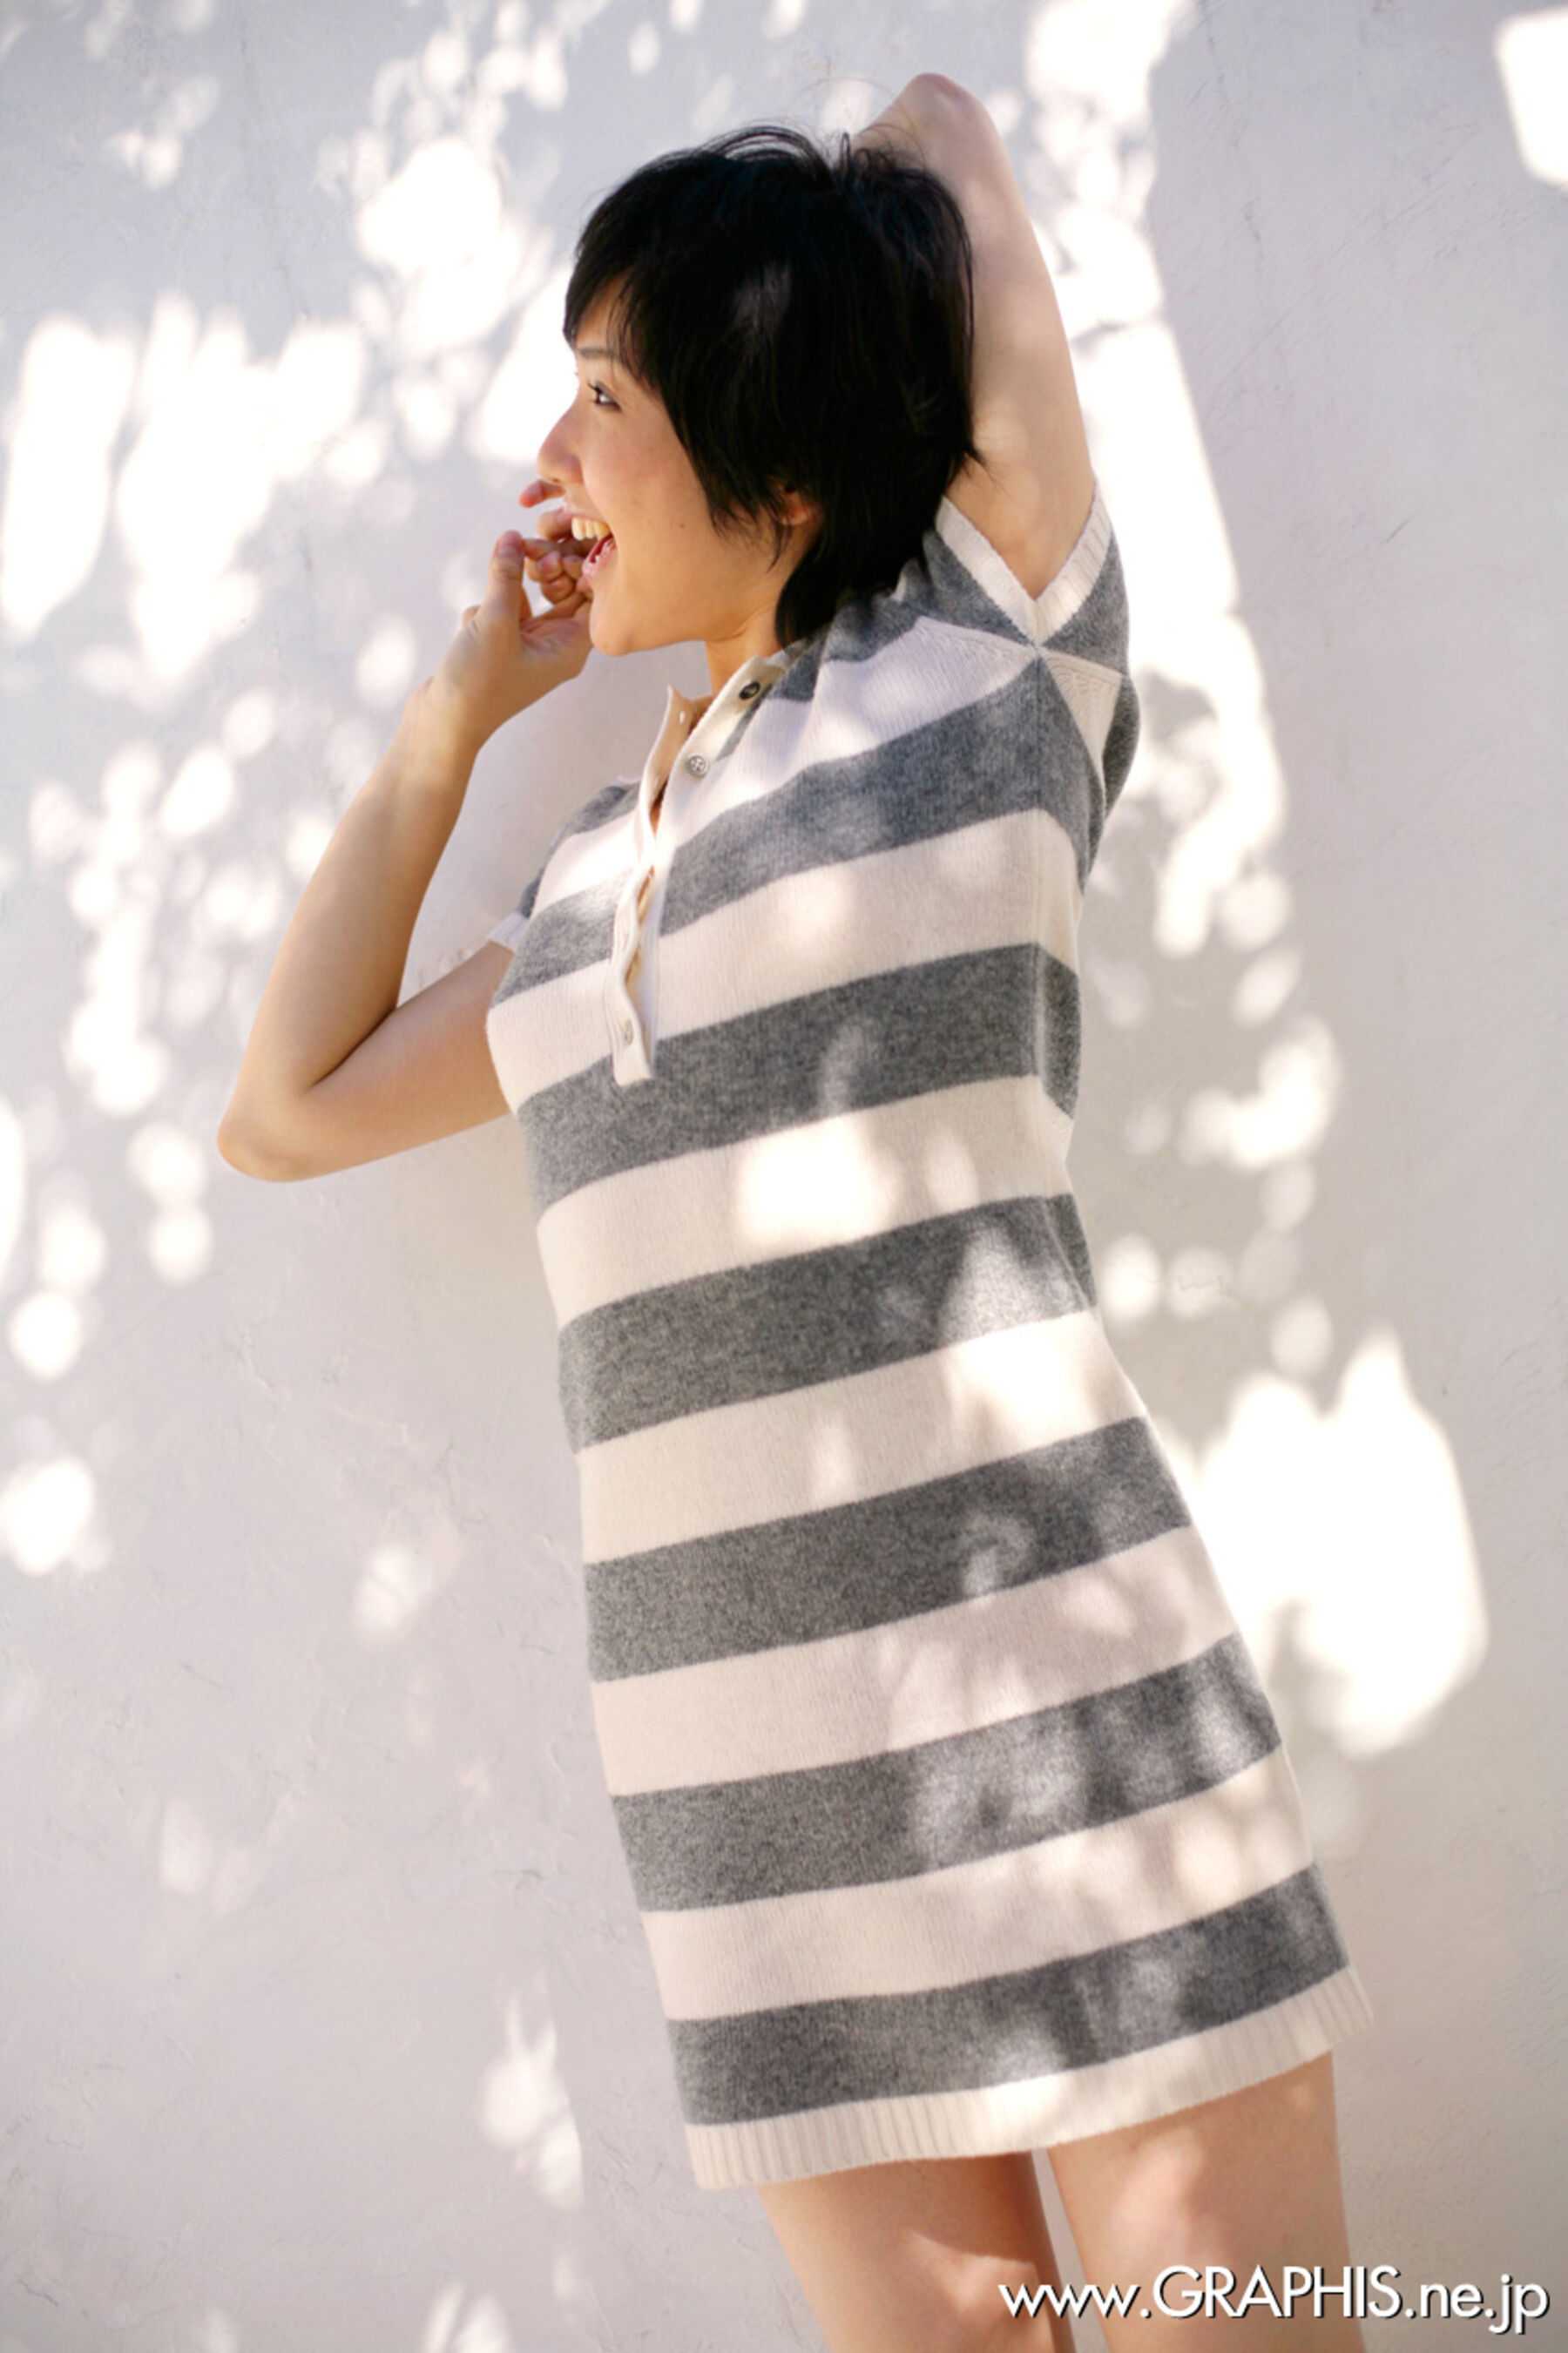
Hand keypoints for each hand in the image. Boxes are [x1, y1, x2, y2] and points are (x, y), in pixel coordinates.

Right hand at [416, 496, 592, 753]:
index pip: (595, 597)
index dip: (580, 568)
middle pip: (564, 590)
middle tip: (525, 550)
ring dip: (509, 583)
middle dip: (543, 566)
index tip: (554, 552)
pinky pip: (503, 607)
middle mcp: (555, 646)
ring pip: (530, 594)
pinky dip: (487, 606)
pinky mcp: (502, 644)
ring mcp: (528, 645)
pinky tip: (471, 625)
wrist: (443, 723)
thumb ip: (505, 576)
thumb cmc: (478, 683)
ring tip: (496, 571)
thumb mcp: (495, 622)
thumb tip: (511, 536)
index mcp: (570, 648)